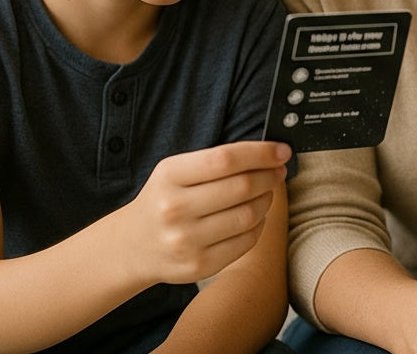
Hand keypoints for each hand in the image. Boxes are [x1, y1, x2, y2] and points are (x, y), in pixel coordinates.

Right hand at [120, 141, 290, 285]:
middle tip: (279, 170)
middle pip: (242, 187)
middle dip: (269, 176)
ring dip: (267, 199)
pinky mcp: (198, 265)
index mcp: (169, 176)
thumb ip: (217, 161)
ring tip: (266, 192)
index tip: (282, 150)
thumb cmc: (165, 199)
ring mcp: (186, 241)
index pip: (225, 159)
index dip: (261, 153)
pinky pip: (246, 241)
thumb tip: (269, 153)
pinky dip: (259, 224)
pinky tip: (255, 216)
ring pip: (248, 215)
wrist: (134, 246)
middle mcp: (175, 209)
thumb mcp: (176, 171)